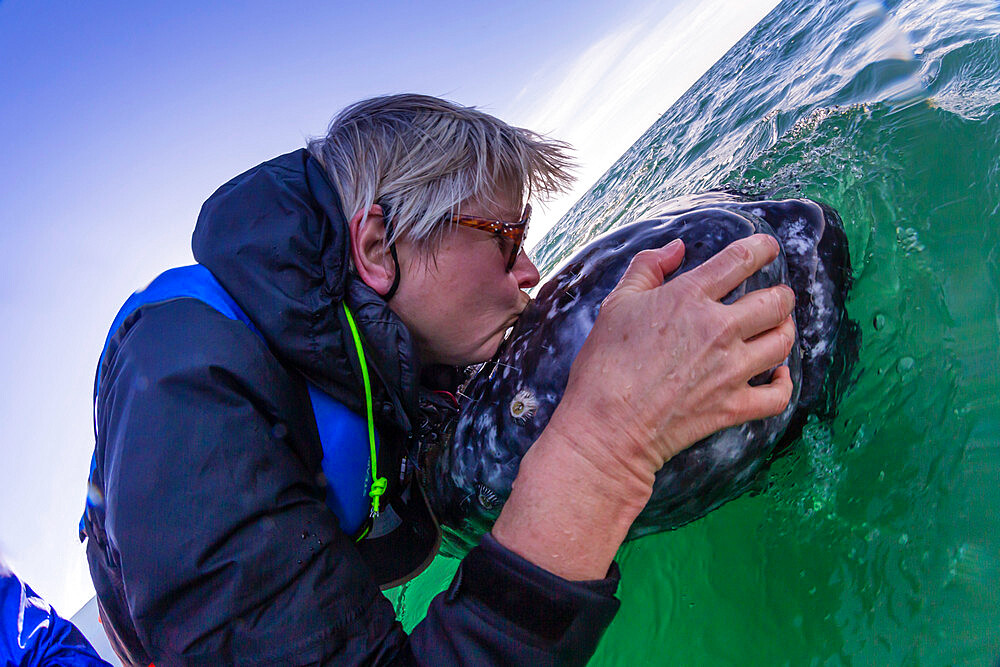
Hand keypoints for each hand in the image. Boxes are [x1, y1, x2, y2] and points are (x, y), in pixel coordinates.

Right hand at [552, 234, 795, 484]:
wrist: (605, 426)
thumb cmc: (604, 365)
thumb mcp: (616, 304)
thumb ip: (647, 267)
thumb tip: (676, 247)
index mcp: (689, 297)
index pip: (742, 260)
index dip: (762, 248)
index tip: (768, 248)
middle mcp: (717, 329)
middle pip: (776, 301)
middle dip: (780, 295)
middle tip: (774, 298)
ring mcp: (730, 370)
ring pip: (783, 341)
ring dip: (784, 331)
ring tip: (776, 329)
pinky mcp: (732, 407)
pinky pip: (779, 395)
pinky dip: (784, 383)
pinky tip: (776, 374)